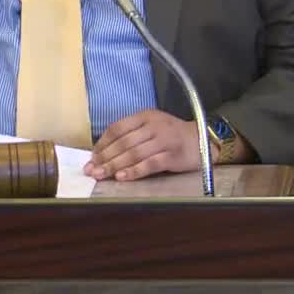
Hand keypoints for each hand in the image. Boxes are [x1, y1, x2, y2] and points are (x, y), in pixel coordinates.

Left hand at [84, 109, 200, 181]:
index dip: (102, 143)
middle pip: (123, 142)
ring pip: (134, 153)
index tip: (91, 157)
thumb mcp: (151, 126)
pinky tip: (122, 177)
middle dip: (104, 157)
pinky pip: (150, 164)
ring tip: (101, 175)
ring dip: (114, 165)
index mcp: (144, 116)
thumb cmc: (172, 135)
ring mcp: (163, 141)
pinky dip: (134, 171)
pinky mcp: (173, 156)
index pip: (117, 128)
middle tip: (90, 170)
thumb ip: (132, 134)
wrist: (203, 139)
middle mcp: (153, 126)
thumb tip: (104, 151)